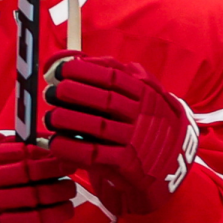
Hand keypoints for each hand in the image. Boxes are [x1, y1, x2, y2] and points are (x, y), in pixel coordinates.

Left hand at [43, 52, 198, 214]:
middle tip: (51, 92)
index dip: (86, 71)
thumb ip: (119, 76)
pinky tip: (55, 143)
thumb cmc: (147, 124)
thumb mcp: (144, 96)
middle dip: (74, 93)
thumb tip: (81, 59)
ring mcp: (135, 139)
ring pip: (98, 127)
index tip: (63, 70)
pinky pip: (95, 155)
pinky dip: (72, 149)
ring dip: (69, 120)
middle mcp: (141, 114)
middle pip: (105, 100)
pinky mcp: (127, 164)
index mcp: (144, 93)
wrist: (172, 164)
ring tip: (50, 116)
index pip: (114, 77)